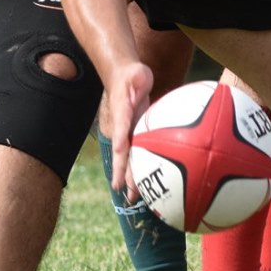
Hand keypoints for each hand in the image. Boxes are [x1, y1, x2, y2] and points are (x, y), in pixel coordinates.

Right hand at [104, 59, 155, 195]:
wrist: (125, 73)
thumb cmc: (131, 74)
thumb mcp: (135, 77)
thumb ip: (136, 86)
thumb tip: (140, 86)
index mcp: (122, 118)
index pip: (121, 141)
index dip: (121, 158)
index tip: (120, 176)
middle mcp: (123, 128)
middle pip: (125, 156)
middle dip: (126, 176)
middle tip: (129, 197)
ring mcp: (129, 130)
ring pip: (131, 157)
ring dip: (132, 176)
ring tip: (134, 196)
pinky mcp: (137, 129)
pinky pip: (140, 150)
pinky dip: (142, 164)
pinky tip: (150, 176)